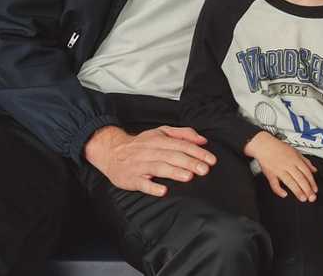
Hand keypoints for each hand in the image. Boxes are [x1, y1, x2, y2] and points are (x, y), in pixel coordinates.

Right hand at [84, 125, 215, 196]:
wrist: (111, 151)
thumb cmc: (141, 144)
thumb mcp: (161, 132)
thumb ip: (183, 134)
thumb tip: (203, 140)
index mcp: (159, 139)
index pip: (181, 145)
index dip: (197, 152)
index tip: (211, 160)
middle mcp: (150, 151)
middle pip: (172, 156)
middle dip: (190, 162)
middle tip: (204, 169)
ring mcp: (140, 165)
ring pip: (159, 167)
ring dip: (174, 172)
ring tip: (189, 176)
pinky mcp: (131, 178)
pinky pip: (141, 183)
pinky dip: (152, 187)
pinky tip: (163, 190)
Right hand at [245, 131, 317, 201]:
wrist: (264, 145)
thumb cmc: (279, 148)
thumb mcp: (296, 151)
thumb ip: (306, 162)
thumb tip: (314, 170)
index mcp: (296, 160)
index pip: (306, 172)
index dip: (312, 182)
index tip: (315, 190)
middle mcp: (288, 165)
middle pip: (300, 178)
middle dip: (307, 189)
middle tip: (311, 197)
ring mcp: (279, 170)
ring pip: (290, 181)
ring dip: (297, 191)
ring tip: (302, 198)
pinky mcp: (270, 174)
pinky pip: (274, 183)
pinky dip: (278, 190)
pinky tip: (284, 194)